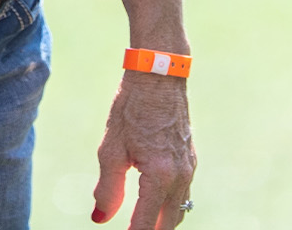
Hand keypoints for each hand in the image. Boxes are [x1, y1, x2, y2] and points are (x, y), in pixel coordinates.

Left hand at [92, 72, 195, 228]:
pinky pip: (183, 195)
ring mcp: (189, 169)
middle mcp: (180, 177)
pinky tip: (154, 205)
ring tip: (141, 225)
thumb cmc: (131, 108)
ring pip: (179, 211)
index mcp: (159, 176)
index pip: (146, 224)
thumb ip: (107, 188)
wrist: (159, 76)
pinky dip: (169, 207)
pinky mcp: (190, 161)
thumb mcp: (111, 148)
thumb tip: (100, 219)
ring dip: (162, 224)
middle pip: (169, 225)